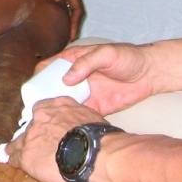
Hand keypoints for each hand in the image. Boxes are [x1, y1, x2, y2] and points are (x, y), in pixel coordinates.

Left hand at [6, 96, 105, 181]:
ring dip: (17, 146)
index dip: (42, 119)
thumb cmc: (98, 137)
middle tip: (36, 143)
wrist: (92, 153)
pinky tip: (10, 161)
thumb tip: (81, 126)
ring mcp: (31, 135)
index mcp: (57, 106)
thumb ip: (78, 118)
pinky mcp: (26, 155)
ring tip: (11, 151)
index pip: (43, 108)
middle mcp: (41, 117)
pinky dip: (13, 159)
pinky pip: (14, 157)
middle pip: (31, 125)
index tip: (43, 124)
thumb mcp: (90, 117)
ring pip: (19, 141)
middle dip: (33, 134)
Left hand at [13, 0, 85, 39]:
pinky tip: (55, 33)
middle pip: (77, 15)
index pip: (78, 9)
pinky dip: (61, 24)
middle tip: (67, 44)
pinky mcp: (57, 0)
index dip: (76, 24)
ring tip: (62, 42)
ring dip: (68, 28)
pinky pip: (63, 14)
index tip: (71, 37)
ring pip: (71, 16)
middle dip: (73, 29)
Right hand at [36, 42, 154, 115]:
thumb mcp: (106, 54)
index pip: (48, 67)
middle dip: (41, 98)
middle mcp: (75, 78)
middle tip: (34, 111)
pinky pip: (78, 114)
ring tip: (44, 123)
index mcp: (74, 60)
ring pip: (63, 103)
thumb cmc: (128, 57)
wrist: (150, 74)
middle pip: (51, 88)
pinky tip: (64, 128)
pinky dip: (71, 120)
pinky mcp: (94, 107)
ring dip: (54, 111)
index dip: (37, 77)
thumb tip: (67, 78)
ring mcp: (84, 93)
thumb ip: (87, 63)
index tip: (31, 88)